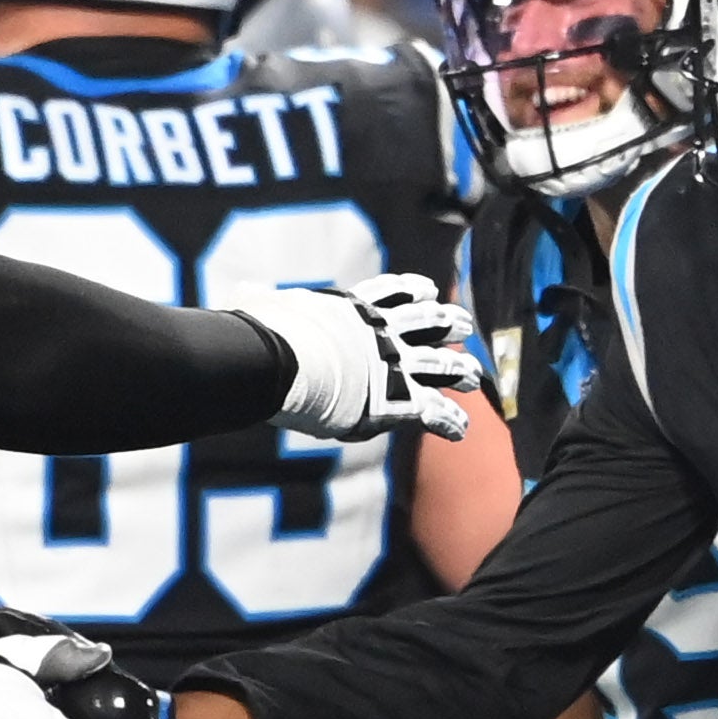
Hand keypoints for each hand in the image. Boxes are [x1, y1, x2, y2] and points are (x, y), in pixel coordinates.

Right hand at [231, 272, 478, 442]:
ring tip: (472, 375)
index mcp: (351, 309)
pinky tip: (460, 429)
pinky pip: (434, 410)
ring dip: (459, 369)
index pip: (388, 294)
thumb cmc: (266, 336)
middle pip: (425, 321)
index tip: (427, 289)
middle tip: (463, 324)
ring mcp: (394, 363)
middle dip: (447, 322)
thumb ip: (262, 301)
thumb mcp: (264, 307)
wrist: (283, 360)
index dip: (410, 290)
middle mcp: (381, 331)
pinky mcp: (398, 398)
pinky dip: (449, 420)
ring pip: (440, 362)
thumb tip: (245, 291)